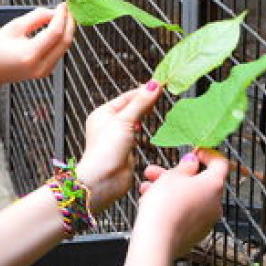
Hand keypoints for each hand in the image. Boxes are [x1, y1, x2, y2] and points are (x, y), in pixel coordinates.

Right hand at [0, 4, 74, 89]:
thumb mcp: (13, 27)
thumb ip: (36, 17)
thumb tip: (54, 12)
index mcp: (30, 54)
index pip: (55, 33)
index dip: (62, 16)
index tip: (63, 5)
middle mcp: (40, 66)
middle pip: (64, 41)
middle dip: (69, 23)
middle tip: (67, 9)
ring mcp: (44, 72)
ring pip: (64, 47)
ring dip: (66, 30)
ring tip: (62, 15)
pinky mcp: (45, 72)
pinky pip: (58, 52)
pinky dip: (60, 39)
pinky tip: (56, 28)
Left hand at [73, 82, 161, 211]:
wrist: (104, 180)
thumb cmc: (105, 151)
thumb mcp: (124, 121)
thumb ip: (140, 103)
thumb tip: (153, 85)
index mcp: (103, 113)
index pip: (127, 96)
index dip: (143, 90)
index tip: (159, 84)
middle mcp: (109, 124)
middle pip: (131, 108)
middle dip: (145, 102)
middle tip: (162, 95)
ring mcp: (117, 137)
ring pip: (135, 121)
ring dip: (144, 117)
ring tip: (156, 109)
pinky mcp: (125, 150)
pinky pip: (137, 136)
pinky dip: (144, 132)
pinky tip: (148, 130)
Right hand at [135, 149, 227, 259]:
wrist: (157, 241)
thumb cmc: (165, 206)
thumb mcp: (172, 177)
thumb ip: (186, 166)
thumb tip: (193, 163)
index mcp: (214, 185)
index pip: (220, 163)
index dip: (207, 154)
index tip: (194, 152)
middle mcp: (215, 204)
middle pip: (199, 182)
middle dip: (175, 175)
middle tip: (156, 172)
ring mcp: (207, 221)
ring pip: (189, 198)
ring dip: (169, 190)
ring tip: (147, 188)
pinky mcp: (195, 234)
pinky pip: (185, 213)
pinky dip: (173, 206)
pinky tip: (151, 204)